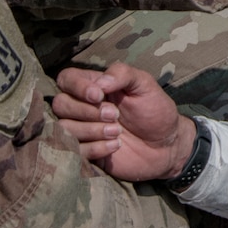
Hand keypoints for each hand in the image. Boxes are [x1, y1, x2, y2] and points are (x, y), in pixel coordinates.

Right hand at [51, 63, 193, 181]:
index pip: (66, 79)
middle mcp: (83, 107)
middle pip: (60, 104)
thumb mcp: (144, 84)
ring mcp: (83, 131)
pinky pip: (75, 151)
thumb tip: (99, 83)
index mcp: (94, 86)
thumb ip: (122, 74)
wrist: (166, 145)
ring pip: (65, 128)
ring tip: (117, 132)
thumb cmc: (155, 110)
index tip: (99, 95)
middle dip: (86, 111)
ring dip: (92, 130)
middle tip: (114, 115)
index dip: (77, 87)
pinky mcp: (86, 153)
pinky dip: (95, 148)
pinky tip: (115, 146)